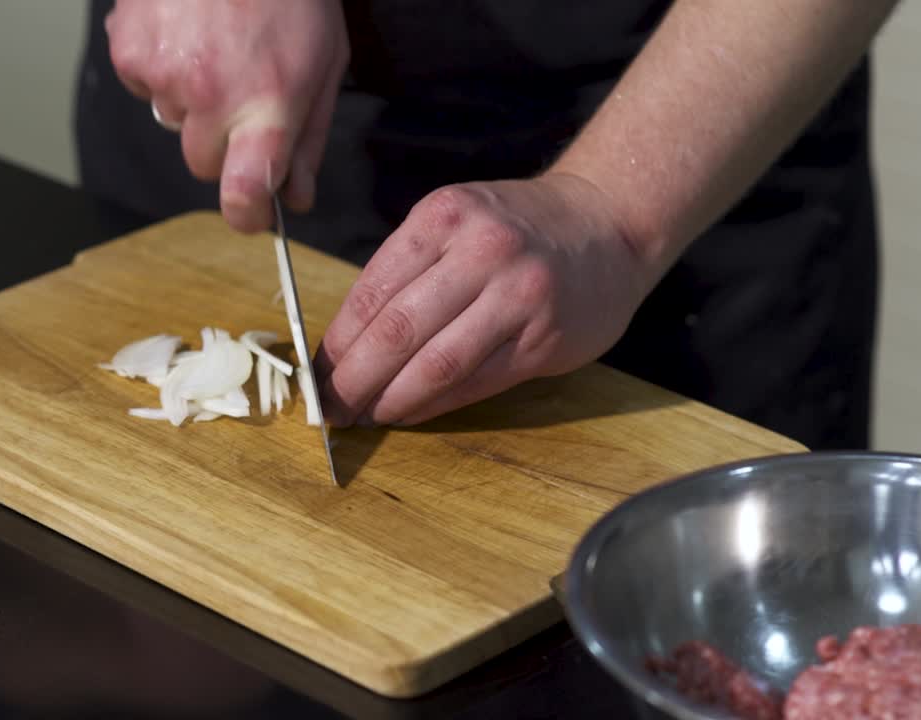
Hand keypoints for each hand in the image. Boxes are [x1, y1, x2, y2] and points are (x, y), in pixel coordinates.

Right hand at [105, 0, 348, 231]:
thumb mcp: (323, 65)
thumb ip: (307, 139)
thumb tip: (295, 198)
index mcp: (268, 103)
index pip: (243, 191)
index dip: (246, 213)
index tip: (252, 211)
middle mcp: (212, 95)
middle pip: (204, 165)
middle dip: (222, 143)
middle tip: (241, 93)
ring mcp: (164, 73)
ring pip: (171, 124)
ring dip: (190, 100)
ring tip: (214, 48)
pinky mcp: (129, 49)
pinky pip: (142, 86)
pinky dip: (159, 68)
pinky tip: (185, 33)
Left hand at [316, 174, 658, 426]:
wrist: (607, 225)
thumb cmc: (515, 229)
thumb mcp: (456, 223)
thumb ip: (406, 271)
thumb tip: (345, 343)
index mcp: (443, 218)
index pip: (372, 292)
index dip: (335, 344)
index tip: (313, 375)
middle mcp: (481, 251)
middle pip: (397, 332)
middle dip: (352, 380)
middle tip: (329, 410)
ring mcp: (517, 295)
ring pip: (435, 364)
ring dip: (390, 400)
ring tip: (364, 416)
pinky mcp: (544, 338)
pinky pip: (475, 382)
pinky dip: (434, 405)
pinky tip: (409, 413)